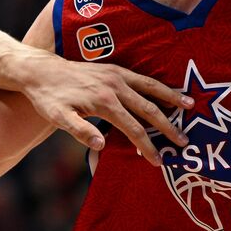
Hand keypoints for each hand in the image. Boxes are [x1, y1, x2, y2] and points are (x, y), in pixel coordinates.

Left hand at [13, 51, 188, 163]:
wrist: (40, 71)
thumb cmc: (48, 98)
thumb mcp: (57, 117)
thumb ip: (79, 130)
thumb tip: (101, 145)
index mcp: (104, 101)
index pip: (133, 128)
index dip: (147, 146)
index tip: (158, 162)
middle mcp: (114, 86)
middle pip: (149, 109)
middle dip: (168, 127)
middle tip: (184, 142)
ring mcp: (116, 75)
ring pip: (151, 88)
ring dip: (171, 98)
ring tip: (191, 106)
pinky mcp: (114, 69)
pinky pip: (142, 78)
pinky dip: (158, 85)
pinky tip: (168, 91)